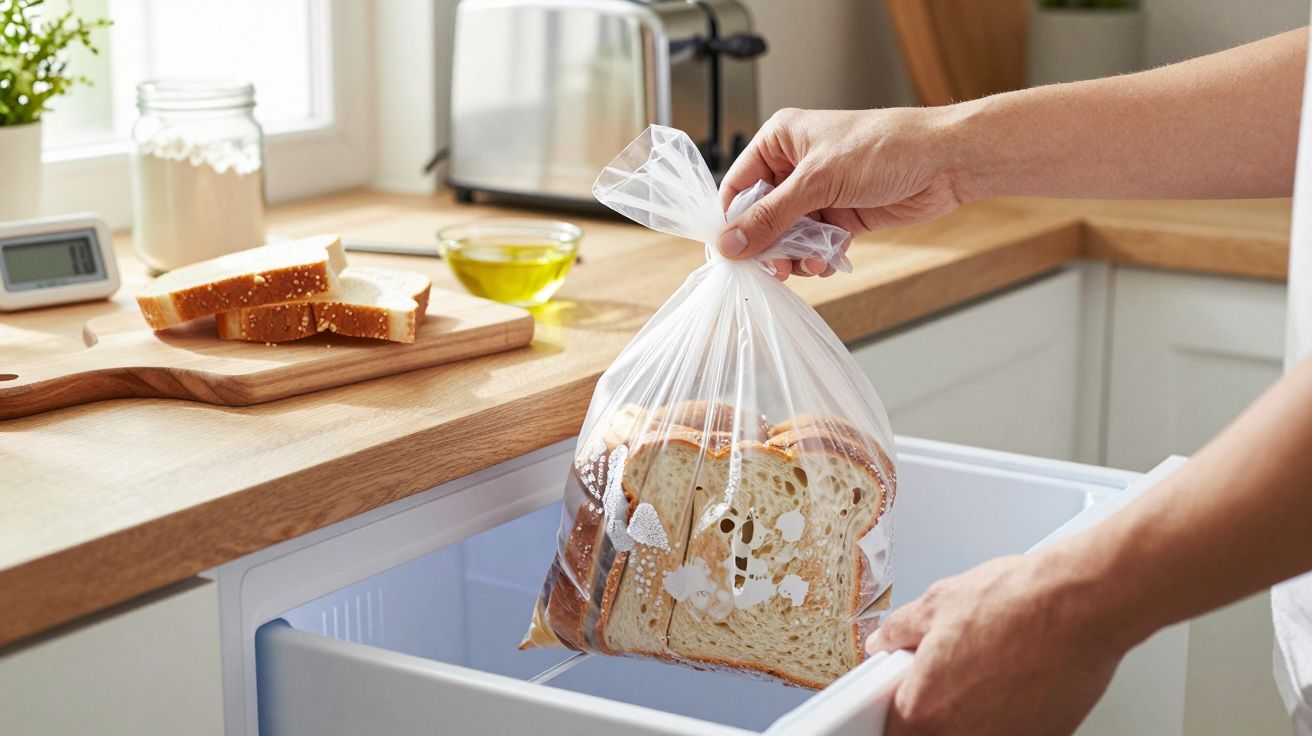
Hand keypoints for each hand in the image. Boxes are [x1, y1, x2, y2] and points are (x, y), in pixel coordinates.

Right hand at [718, 107, 970, 279]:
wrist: (944, 162)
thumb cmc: (885, 148)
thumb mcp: (818, 182)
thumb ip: (771, 216)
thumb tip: (730, 243)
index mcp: (781, 141)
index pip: (739, 185)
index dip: (732, 221)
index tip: (732, 253)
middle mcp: (797, 166)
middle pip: (762, 215)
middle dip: (767, 244)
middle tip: (774, 268)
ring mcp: (820, 192)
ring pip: (789, 235)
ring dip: (795, 256)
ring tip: (807, 266)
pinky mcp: (842, 215)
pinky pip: (816, 244)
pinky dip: (818, 257)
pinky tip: (828, 262)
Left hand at [867, 551, 1135, 735]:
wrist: (1078, 605)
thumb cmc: (1015, 602)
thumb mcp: (937, 603)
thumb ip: (900, 630)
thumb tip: (885, 638)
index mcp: (922, 708)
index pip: (894, 730)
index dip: (901, 712)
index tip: (907, 701)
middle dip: (937, 715)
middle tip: (951, 683)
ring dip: (974, 718)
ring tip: (988, 679)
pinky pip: (1012, 733)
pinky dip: (1010, 718)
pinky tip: (1017, 686)